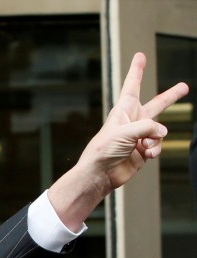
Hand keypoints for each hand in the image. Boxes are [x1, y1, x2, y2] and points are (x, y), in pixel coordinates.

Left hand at [50, 52, 189, 228]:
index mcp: (123, 111)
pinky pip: (157, 146)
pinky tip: (147, 154)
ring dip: (156, 139)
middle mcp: (132, 121)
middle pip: (156, 105)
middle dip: (170, 96)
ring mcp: (139, 136)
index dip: (137, 70)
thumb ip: (147, 128)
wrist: (100, 174)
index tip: (140, 56)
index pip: (132, 85)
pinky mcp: (143, 151)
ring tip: (146, 147)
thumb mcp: (124, 132)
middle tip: (184, 87)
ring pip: (160, 131)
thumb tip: (162, 131)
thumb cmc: (103, 150)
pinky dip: (155, 149)